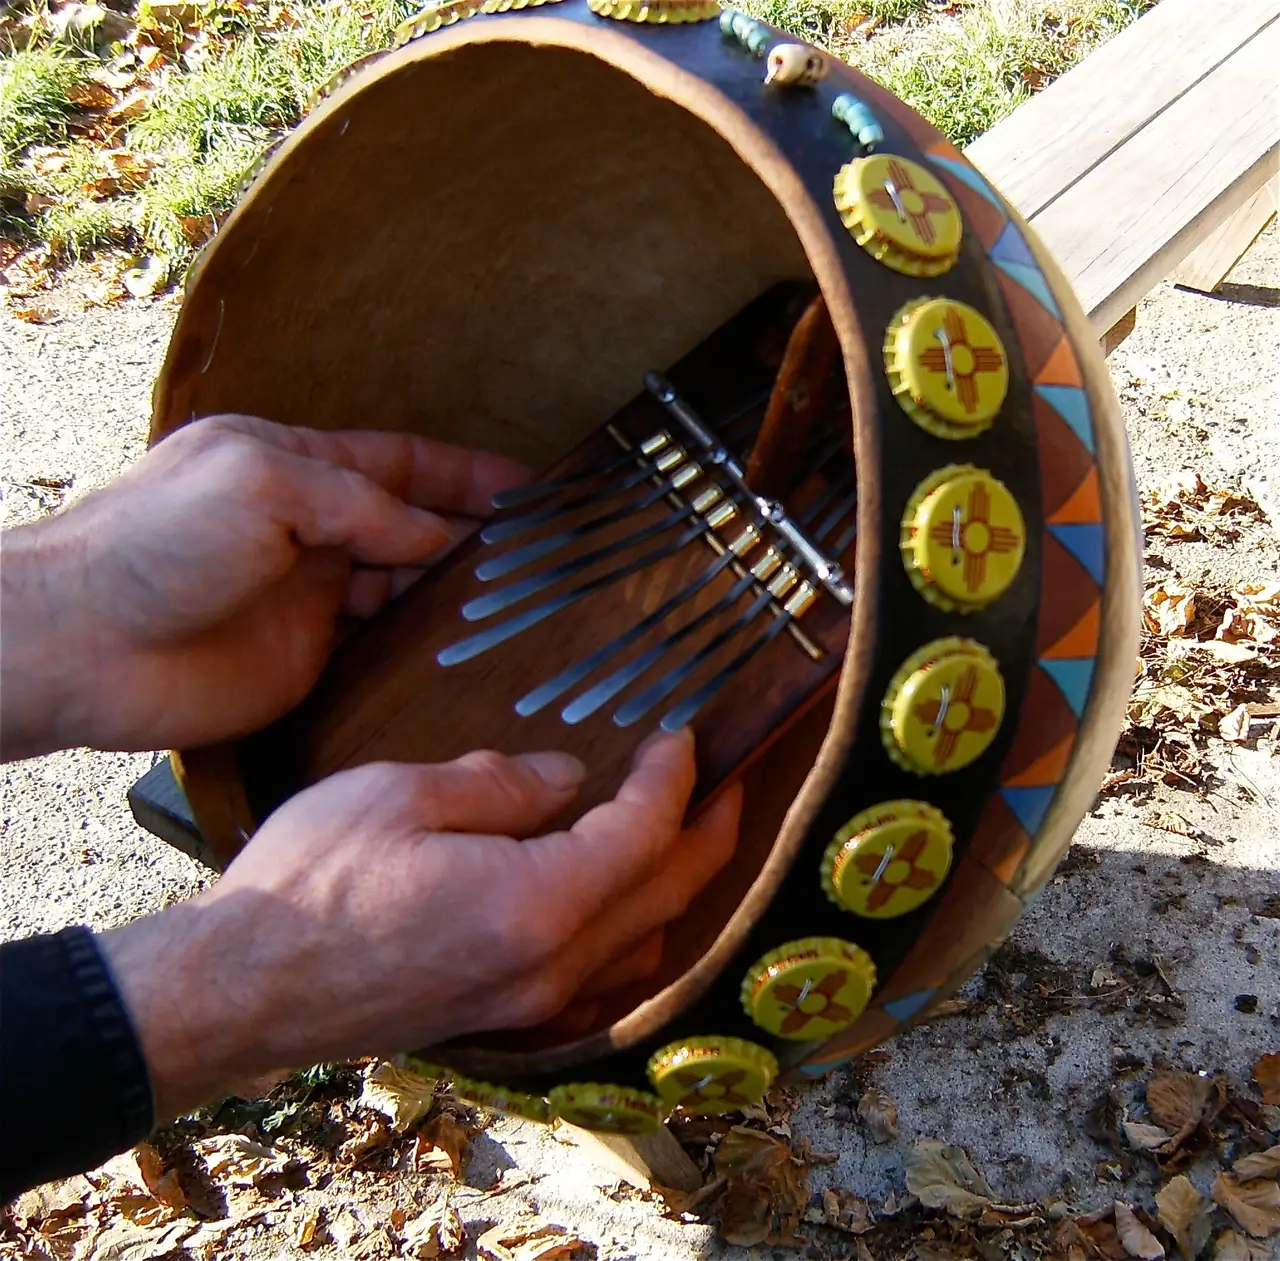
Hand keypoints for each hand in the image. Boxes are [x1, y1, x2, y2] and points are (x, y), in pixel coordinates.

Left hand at [0, 414, 525, 759]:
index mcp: (295, 465)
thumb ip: (358, 504)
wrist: (84, 644)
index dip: (465, 472)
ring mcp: (309, 596)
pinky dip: (422, 642)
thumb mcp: (263, 485)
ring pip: (403, 585)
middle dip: (473, 533)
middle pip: (410, 524)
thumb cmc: (154, 542)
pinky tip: (465, 645)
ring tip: (519, 598)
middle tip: (540, 551)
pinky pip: (380, 645)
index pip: (401, 461)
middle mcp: (309, 528)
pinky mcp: (307, 656)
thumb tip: (431, 535)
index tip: (528, 486)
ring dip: (454, 588)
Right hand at [97, 729, 741, 1120]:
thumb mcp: (399, 797)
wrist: (238, 988)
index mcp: (532, 904)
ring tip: (682, 834)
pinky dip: (632, 933)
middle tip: (724, 780)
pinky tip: (618, 902)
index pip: (641, 835)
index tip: (681, 734)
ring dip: (677, 887)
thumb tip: (569, 779)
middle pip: (664, 896)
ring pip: (643, 947)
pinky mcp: (501, 1018)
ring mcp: (526, 1004)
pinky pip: (601, 980)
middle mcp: (547, 967)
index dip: (672, 778)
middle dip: (706, 831)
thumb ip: (501, 785)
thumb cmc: (307, 885)